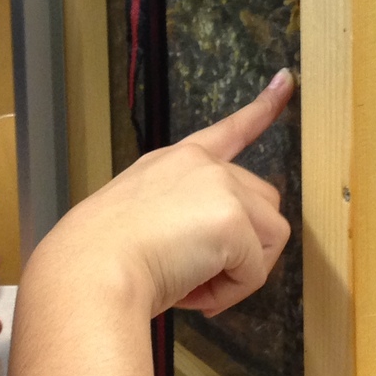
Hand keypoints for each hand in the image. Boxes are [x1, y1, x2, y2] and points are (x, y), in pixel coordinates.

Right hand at [32, 70, 294, 319]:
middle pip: (264, 203)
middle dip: (247, 245)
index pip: (229, 131)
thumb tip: (206, 252)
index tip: (286, 80)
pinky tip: (195, 295)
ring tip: (195, 286)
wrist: (90, 271)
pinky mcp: (233, 222)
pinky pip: (254, 272)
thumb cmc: (100, 257)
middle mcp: (202, 166)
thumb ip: (179, 216)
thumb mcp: (138, 218)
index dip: (263, 108)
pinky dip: (230, 293)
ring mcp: (220, 188)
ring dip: (239, 272)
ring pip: (269, 239)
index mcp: (174, 161)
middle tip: (202, 276)